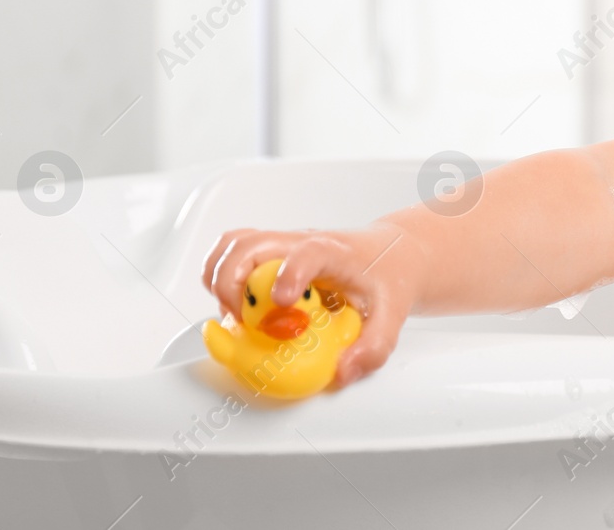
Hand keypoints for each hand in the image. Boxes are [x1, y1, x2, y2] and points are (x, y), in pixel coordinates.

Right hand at [201, 223, 421, 388]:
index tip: (283, 302)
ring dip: (219, 279)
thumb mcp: (393, 316)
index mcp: (336, 253)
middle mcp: (302, 242)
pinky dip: (221, 279)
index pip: (309, 252)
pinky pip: (231, 254)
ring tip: (236, 315)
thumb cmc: (389, 277)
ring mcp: (283, 245)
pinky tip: (240, 308)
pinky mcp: (271, 253)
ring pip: (232, 244)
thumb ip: (373, 348)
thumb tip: (341, 373)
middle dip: (233, 284)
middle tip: (245, 321)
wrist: (391, 254)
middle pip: (249, 244)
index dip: (290, 273)